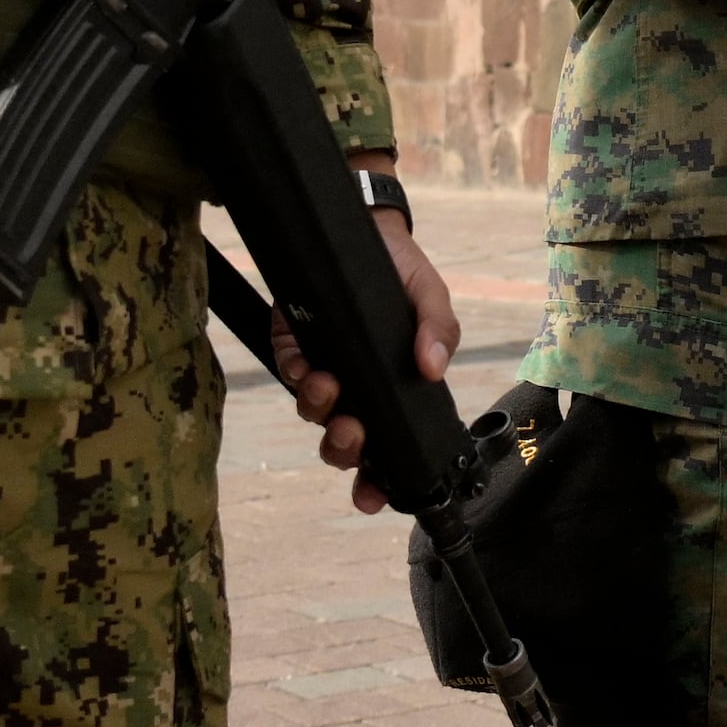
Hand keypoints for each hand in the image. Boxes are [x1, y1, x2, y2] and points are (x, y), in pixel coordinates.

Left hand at [271, 193, 457, 517]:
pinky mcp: (293, 341)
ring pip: (312, 411)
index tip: (373, 498)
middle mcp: (355, 390)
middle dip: (343, 450)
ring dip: (318, 408)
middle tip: (353, 431)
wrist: (369, 227)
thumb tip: (432, 368)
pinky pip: (288, 369)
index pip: (385, 452)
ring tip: (328, 384)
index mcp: (391, 393)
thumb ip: (439, 332)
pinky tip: (307, 363)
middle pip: (342, 444)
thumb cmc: (404, 272)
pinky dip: (295, 371)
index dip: (377, 483)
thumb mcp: (432, 300)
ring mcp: (323, 367)